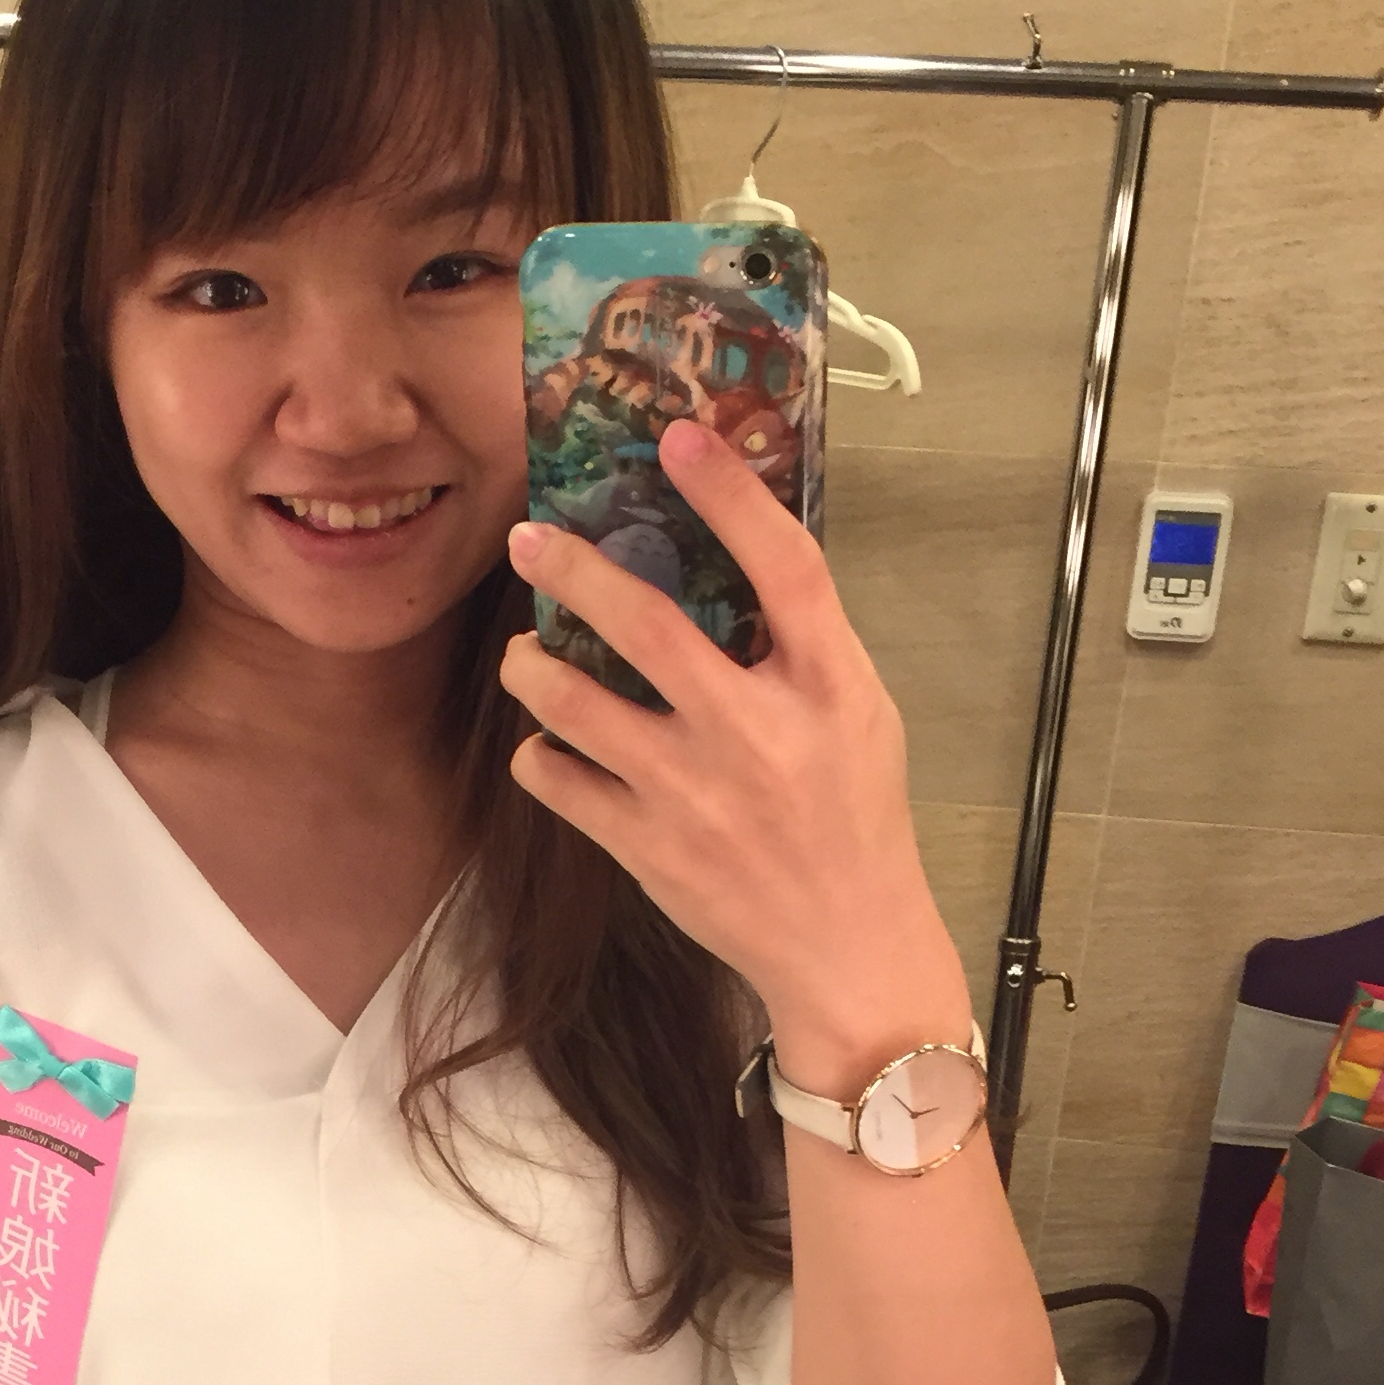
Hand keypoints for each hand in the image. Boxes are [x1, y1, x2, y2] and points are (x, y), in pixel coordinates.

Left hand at [502, 421, 969, 1095]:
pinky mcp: (646, 849)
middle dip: (576, 571)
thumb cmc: (854, 819)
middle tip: (530, 541)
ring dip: (535, 667)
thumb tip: (728, 558)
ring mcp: (694, 794)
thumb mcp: (858, 716)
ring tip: (525, 654)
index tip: (679, 438)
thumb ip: (802, 646)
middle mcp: (757, 733)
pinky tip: (549, 745)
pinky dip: (541, 755)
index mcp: (828, 688)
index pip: (784, 566)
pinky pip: (559, 782)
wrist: (846, 946)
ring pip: (577, 706)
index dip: (729, 494)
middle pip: (649, 627)